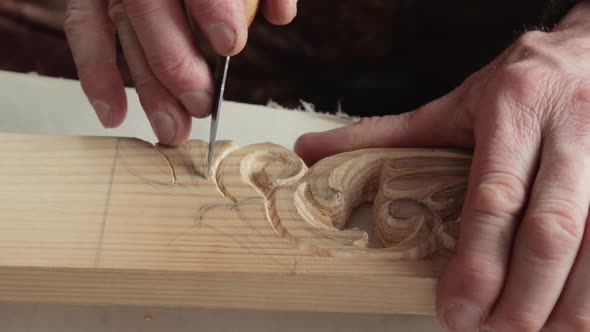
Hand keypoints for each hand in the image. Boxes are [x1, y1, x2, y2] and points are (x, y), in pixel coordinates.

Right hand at [64, 0, 296, 145]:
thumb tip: (281, 15)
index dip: (212, 10)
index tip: (230, 46)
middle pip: (150, 12)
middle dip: (176, 64)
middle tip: (202, 104)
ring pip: (123, 32)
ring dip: (146, 88)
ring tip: (172, 130)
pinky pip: (85, 31)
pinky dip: (97, 74)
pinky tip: (115, 115)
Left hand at [295, 2, 589, 330]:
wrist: (586, 52)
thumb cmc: (517, 84)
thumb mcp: (451, 105)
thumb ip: (383, 135)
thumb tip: (311, 151)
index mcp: (513, 109)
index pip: (494, 195)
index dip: (478, 262)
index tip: (456, 310)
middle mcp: (570, 128)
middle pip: (552, 229)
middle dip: (524, 296)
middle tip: (491, 330)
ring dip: (567, 304)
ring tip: (531, 331)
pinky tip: (571, 312)